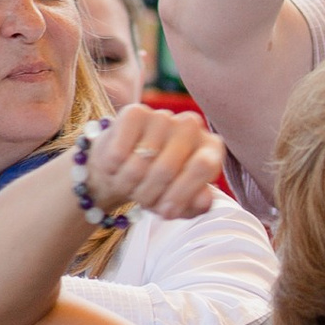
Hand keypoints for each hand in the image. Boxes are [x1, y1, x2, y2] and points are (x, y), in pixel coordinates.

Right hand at [77, 102, 221, 225]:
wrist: (124, 168)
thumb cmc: (159, 187)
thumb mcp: (180, 204)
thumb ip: (196, 205)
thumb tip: (203, 199)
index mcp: (212, 148)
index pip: (203, 166)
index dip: (181, 194)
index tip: (166, 212)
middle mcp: (191, 126)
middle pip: (166, 168)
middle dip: (149, 194)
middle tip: (143, 201)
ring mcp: (164, 116)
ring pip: (140, 162)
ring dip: (128, 184)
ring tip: (129, 186)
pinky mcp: (134, 112)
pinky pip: (119, 152)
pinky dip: (113, 168)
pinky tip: (116, 167)